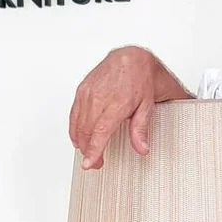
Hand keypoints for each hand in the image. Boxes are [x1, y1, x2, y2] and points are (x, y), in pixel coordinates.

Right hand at [68, 46, 162, 169]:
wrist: (131, 57)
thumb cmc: (141, 78)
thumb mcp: (148, 105)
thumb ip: (141, 129)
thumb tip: (142, 148)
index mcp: (117, 102)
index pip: (100, 132)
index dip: (94, 150)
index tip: (89, 164)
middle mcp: (99, 97)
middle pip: (87, 131)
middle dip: (89, 151)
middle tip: (96, 163)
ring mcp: (88, 92)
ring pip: (78, 124)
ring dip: (81, 142)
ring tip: (89, 153)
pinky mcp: (82, 90)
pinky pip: (74, 113)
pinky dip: (74, 128)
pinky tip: (78, 138)